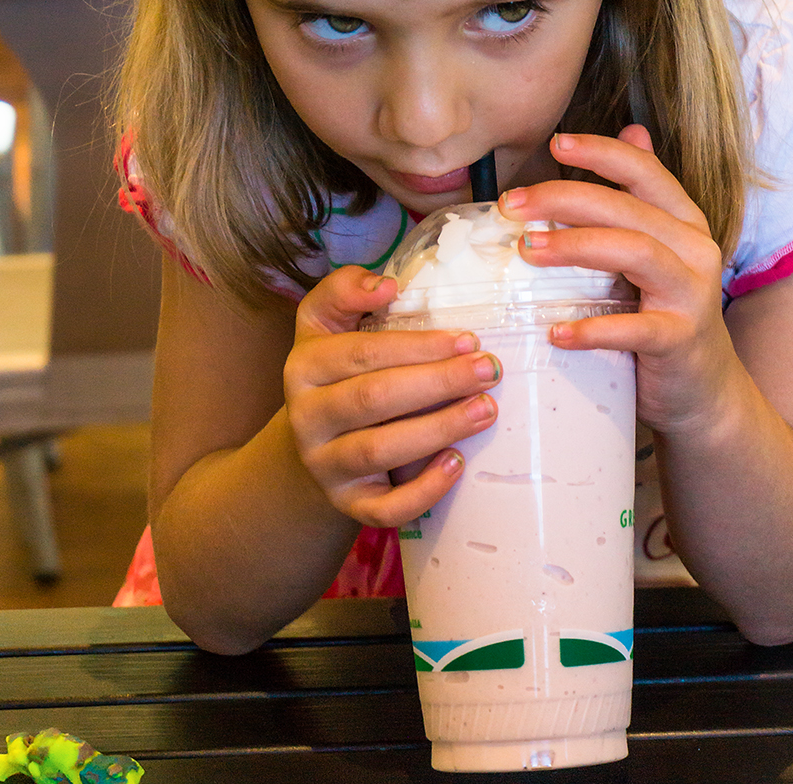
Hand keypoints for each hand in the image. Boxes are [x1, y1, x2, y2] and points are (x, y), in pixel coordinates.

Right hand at [283, 265, 501, 526]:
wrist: (319, 439)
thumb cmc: (340, 369)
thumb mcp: (330, 322)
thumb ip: (346, 290)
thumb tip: (385, 285)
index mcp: (304, 366)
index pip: (360, 354)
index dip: (415, 346)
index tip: (467, 338)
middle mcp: (306, 417)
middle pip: (373, 399)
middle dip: (437, 382)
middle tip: (488, 369)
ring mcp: (324, 465)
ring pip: (378, 451)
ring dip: (438, 428)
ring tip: (485, 409)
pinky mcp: (348, 503)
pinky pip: (384, 508)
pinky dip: (423, 490)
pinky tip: (457, 462)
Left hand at [501, 127, 736, 435]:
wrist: (704, 393)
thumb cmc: (665, 315)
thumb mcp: (657, 251)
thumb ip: (641, 197)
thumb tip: (633, 129)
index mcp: (684, 221)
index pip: (645, 172)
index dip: (601, 152)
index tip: (555, 142)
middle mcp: (695, 249)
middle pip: (628, 208)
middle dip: (566, 198)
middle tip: (512, 205)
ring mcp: (693, 294)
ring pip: (635, 252)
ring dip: (576, 246)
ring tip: (528, 250)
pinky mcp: (682, 340)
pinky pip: (636, 329)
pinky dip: (593, 328)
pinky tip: (555, 331)